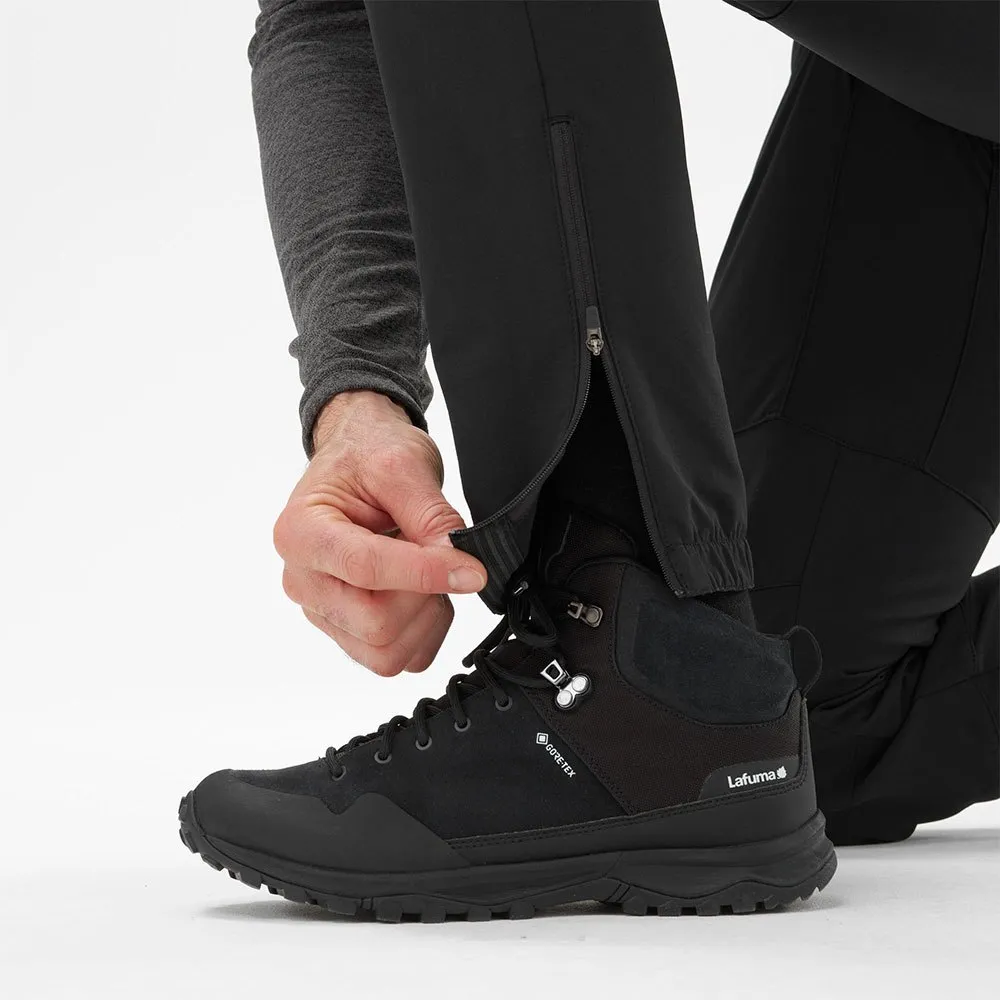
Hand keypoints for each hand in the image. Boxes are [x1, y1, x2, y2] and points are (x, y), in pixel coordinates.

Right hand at [274, 391, 486, 675]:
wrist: (358, 460)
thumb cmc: (367, 455)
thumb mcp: (403, 465)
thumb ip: (431, 515)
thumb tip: (457, 561)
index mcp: (300, 532)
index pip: (366, 569)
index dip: (425, 573)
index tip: (471, 569)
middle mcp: (302, 580)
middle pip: (375, 623)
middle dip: (423, 595)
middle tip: (438, 555)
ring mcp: (323, 612)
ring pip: (386, 652)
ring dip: (424, 617)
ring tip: (427, 571)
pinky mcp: (347, 632)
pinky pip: (396, 659)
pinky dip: (422, 633)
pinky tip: (421, 594)